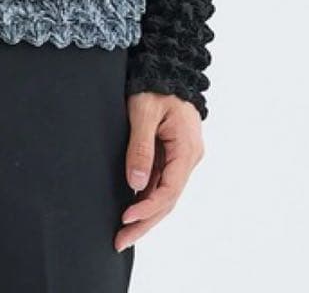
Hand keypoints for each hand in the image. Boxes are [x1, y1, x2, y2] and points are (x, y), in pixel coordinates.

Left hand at [114, 92, 204, 251]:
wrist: (166, 67)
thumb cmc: (154, 84)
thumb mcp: (143, 112)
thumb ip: (140, 147)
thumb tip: (135, 183)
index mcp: (187, 148)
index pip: (169, 189)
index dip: (148, 208)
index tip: (126, 218)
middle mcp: (189, 157)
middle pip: (168, 199)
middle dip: (145, 222)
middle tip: (120, 241)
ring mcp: (182, 157)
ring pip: (164, 194)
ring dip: (145, 215)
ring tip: (124, 234)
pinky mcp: (172, 155)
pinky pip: (161, 182)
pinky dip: (147, 199)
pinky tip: (132, 211)